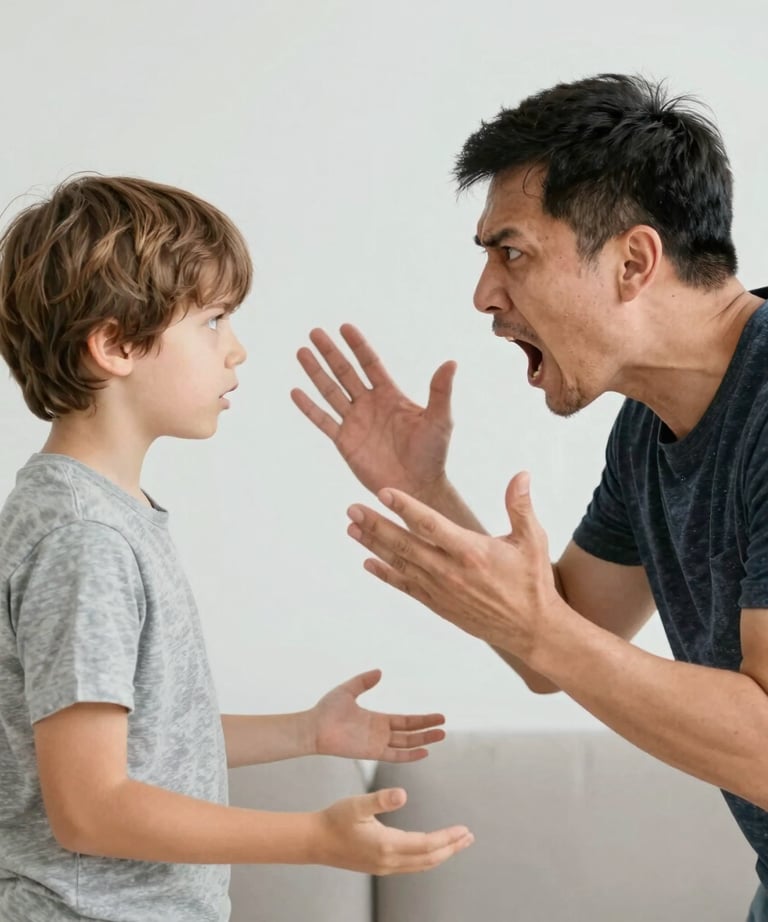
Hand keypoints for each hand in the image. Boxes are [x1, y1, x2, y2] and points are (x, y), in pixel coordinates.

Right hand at [291, 325, 455, 500]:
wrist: (417, 487)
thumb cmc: (433, 454)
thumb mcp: (440, 420)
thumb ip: (440, 391)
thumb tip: (451, 362)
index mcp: (390, 395)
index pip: (370, 363)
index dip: (358, 345)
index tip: (345, 327)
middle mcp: (369, 404)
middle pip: (345, 372)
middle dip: (330, 353)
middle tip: (315, 332)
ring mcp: (355, 422)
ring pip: (330, 392)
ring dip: (315, 373)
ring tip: (301, 352)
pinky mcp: (344, 441)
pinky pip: (323, 421)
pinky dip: (308, 407)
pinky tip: (296, 391)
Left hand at [310, 669, 445, 761]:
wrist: (314, 727)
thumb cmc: (327, 710)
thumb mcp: (348, 690)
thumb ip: (364, 681)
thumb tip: (380, 671)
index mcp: (377, 719)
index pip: (405, 720)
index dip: (421, 719)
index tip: (438, 717)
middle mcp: (380, 733)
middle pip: (410, 733)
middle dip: (427, 730)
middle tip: (444, 727)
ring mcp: (377, 744)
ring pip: (406, 744)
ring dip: (423, 741)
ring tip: (440, 736)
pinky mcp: (371, 752)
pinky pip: (395, 755)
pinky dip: (409, 755)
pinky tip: (424, 752)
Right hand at [315, 787, 473, 874]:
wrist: (315, 841)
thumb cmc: (335, 819)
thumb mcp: (357, 804)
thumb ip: (381, 799)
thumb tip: (403, 794)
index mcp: (387, 844)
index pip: (427, 844)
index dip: (447, 838)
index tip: (463, 830)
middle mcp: (389, 860)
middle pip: (429, 858)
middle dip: (451, 848)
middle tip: (469, 838)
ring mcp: (384, 866)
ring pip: (421, 864)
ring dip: (442, 854)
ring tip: (457, 844)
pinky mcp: (380, 866)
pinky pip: (411, 865)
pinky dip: (427, 858)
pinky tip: (431, 850)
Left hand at [345, 473, 562, 658]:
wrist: (531, 629)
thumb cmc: (532, 581)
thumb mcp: (533, 540)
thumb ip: (520, 506)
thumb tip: (521, 474)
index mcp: (471, 551)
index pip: (430, 525)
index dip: (405, 507)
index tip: (383, 492)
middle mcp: (450, 571)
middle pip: (405, 544)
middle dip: (376, 524)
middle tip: (352, 508)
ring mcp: (441, 590)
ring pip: (400, 563)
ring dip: (374, 545)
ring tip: (351, 528)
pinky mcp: (438, 604)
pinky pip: (406, 587)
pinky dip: (385, 574)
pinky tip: (368, 562)